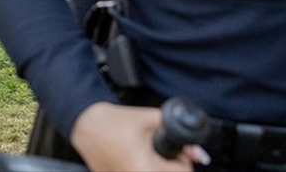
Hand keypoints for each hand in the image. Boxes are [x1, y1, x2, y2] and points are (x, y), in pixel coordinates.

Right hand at [70, 102, 208, 171]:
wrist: (86, 125)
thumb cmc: (114, 121)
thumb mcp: (150, 119)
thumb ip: (180, 132)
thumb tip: (199, 153)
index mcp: (144, 168)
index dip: (181, 161)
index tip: (174, 152)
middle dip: (169, 167)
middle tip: (160, 153)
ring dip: (156, 169)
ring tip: (146, 156)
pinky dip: (142, 169)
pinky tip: (135, 160)